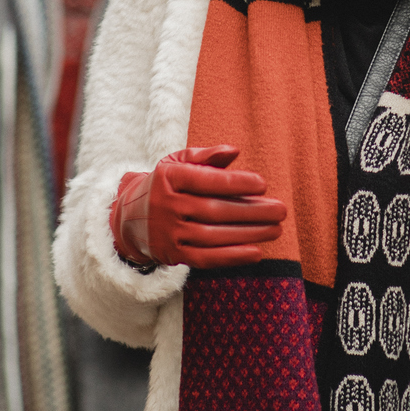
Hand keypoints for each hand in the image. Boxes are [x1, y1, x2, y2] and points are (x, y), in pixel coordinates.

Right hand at [109, 145, 286, 268]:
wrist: (129, 219)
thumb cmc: (164, 185)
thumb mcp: (176, 163)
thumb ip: (205, 156)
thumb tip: (234, 151)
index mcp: (169, 178)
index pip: (205, 180)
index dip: (235, 183)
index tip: (262, 184)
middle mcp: (167, 206)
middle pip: (214, 210)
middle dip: (251, 211)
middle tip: (280, 210)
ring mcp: (169, 233)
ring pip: (214, 236)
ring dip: (249, 234)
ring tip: (276, 229)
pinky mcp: (173, 255)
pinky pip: (206, 258)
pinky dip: (232, 257)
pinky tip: (256, 252)